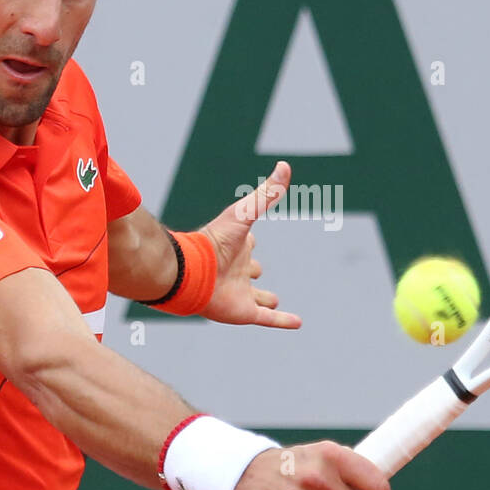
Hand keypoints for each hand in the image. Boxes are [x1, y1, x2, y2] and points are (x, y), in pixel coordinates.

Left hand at [198, 160, 301, 328]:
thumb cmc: (214, 240)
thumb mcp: (244, 212)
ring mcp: (240, 291)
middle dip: (253, 270)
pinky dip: (282, 321)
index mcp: (237, 245)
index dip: (251, 239)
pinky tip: (298, 323)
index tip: (252, 236)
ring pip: (256, 297)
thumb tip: (285, 166)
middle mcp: (237, 268)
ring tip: (274, 302)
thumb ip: (266, 192)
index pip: (248, 242)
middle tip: (256, 270)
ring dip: (265, 300)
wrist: (191, 272)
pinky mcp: (244, 311)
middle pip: (249, 269)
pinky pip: (267, 319)